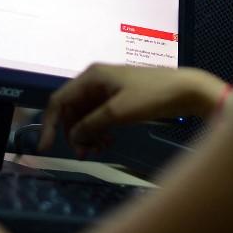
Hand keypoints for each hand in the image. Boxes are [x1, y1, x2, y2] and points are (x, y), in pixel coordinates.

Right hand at [38, 64, 229, 155]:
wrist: (185, 90)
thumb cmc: (151, 96)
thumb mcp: (118, 112)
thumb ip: (91, 125)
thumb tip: (73, 138)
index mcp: (91, 77)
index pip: (59, 101)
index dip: (51, 124)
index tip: (47, 148)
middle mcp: (95, 82)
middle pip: (72, 111)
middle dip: (74, 134)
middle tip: (85, 154)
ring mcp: (107, 91)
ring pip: (86, 117)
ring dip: (87, 135)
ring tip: (98, 152)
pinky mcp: (118, 101)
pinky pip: (99, 118)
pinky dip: (99, 132)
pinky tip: (107, 143)